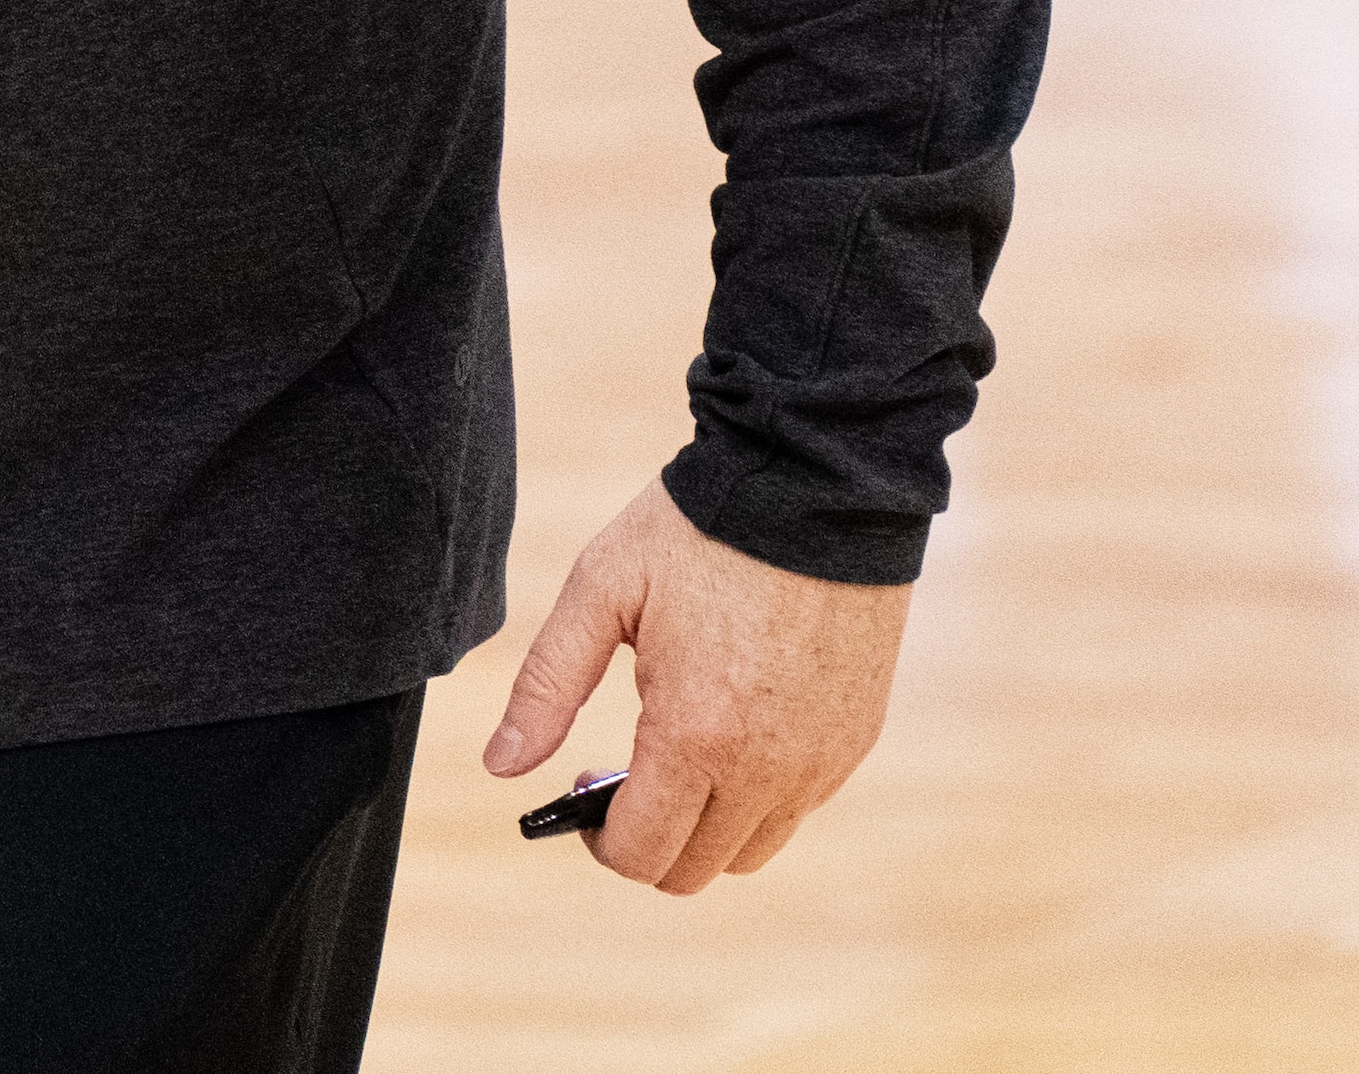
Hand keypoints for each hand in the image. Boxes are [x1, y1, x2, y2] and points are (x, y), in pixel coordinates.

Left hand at [481, 479, 907, 893]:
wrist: (816, 488)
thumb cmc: (697, 533)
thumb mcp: (600, 593)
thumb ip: (546, 687)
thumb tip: (500, 767)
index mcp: (696, 737)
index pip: (641, 853)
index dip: (597, 841)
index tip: (580, 793)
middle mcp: (767, 768)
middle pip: (694, 871)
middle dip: (645, 840)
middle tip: (620, 774)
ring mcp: (822, 762)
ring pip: (751, 852)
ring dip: (703, 827)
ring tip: (674, 750)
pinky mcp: (857, 742)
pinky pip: (798, 810)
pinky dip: (755, 797)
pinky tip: (730, 727)